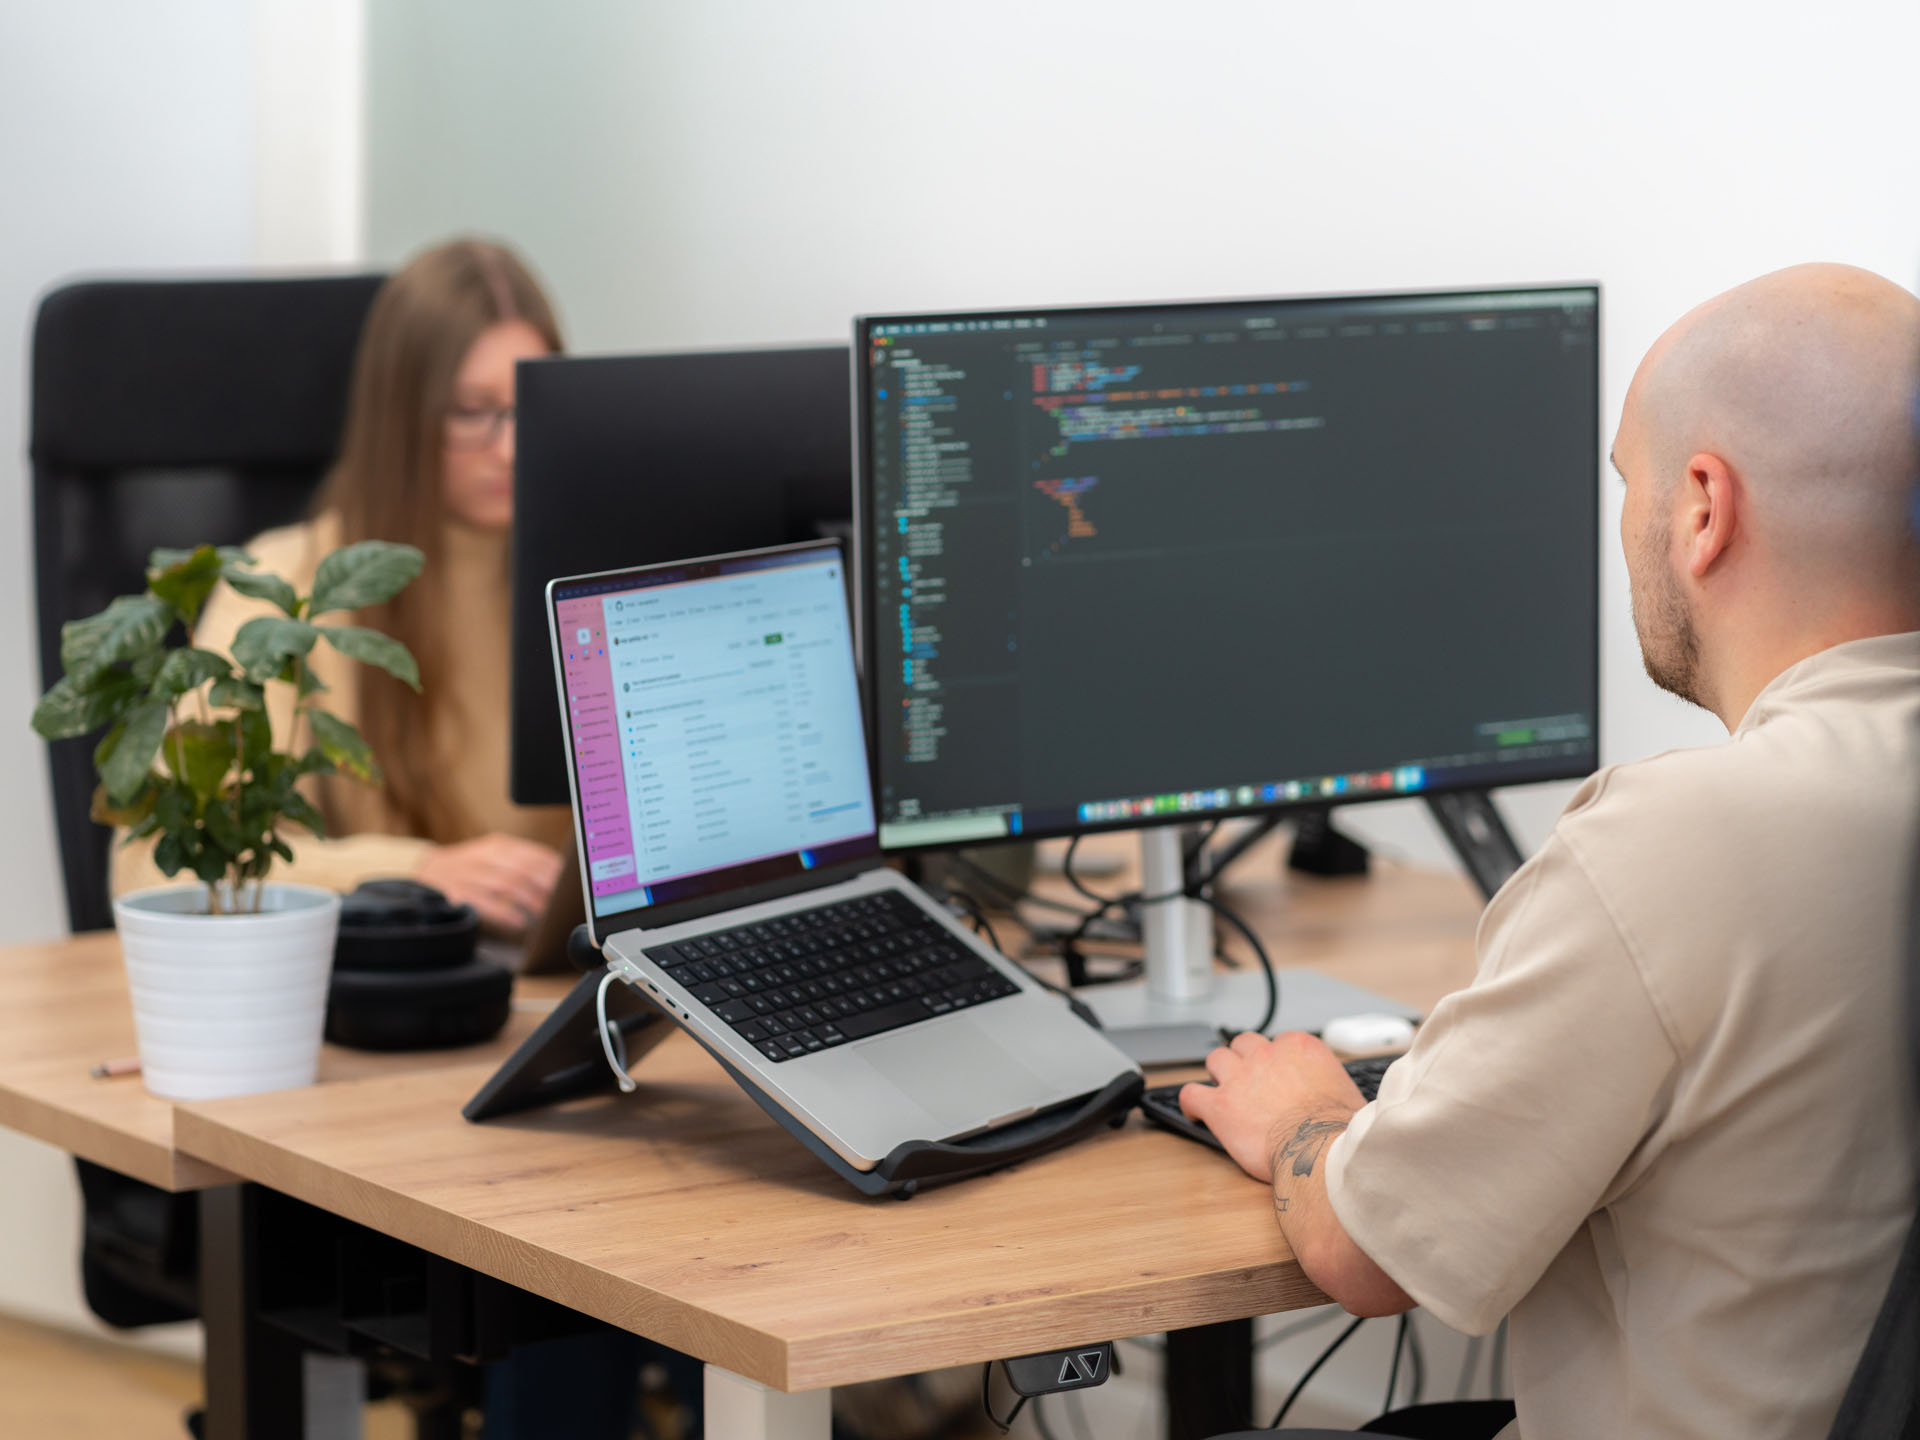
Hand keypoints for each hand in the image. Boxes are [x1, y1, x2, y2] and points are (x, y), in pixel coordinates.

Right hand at [414, 834, 562, 934]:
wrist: (421, 874)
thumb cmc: (468, 870)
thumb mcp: (494, 858)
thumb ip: (522, 865)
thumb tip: (559, 878)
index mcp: (497, 846)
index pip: (533, 855)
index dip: (553, 870)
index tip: (569, 885)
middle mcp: (483, 856)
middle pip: (522, 870)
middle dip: (545, 887)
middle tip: (561, 903)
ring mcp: (467, 873)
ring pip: (505, 884)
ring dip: (528, 900)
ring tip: (545, 914)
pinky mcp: (454, 893)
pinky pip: (483, 902)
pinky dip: (504, 913)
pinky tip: (519, 922)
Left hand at [1179, 1031, 1365, 1183]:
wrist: (1320, 1150)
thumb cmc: (1339, 1130)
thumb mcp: (1348, 1094)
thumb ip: (1333, 1084)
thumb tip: (1339, 1097)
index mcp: (1298, 1047)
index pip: (1278, 1043)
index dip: (1274, 1061)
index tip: (1276, 1075)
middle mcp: (1266, 1055)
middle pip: (1243, 1044)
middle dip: (1243, 1059)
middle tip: (1246, 1080)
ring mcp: (1239, 1077)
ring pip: (1216, 1059)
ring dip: (1218, 1074)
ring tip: (1222, 1090)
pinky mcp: (1219, 1104)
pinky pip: (1190, 1094)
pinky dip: (1190, 1102)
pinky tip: (1195, 1112)